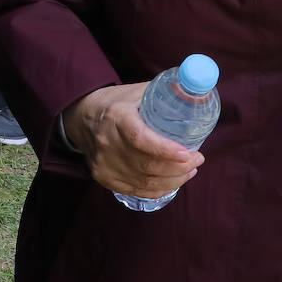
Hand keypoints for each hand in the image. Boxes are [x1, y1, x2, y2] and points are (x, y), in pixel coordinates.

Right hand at [63, 84, 203, 198]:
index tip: (188, 153)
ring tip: (190, 169)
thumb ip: (167, 91)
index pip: (140, 138)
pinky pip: (137, 190)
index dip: (165, 150)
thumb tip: (199, 92)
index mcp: (116, 116)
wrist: (82, 118)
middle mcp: (106, 142)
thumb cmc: (117, 103)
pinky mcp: (103, 177)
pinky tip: (173, 181)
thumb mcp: (138, 91)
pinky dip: (159, 189)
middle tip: (197, 159)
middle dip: (178, 167)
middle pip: (146, 164)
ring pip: (145, 181)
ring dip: (174, 180)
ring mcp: (103, 163)